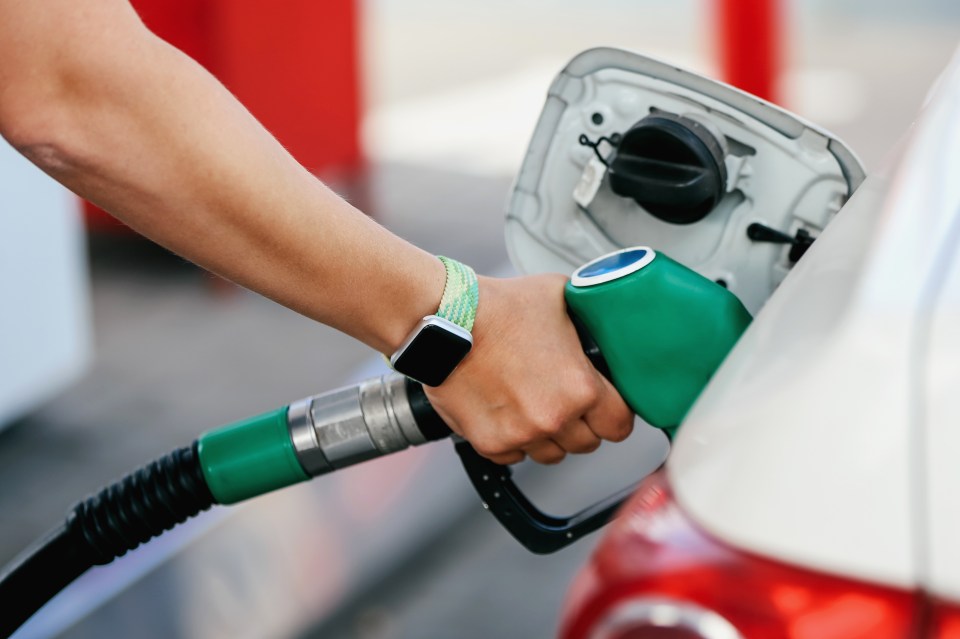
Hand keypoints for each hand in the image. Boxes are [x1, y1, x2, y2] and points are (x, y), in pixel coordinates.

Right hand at [423, 274, 633, 464]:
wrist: (445, 320)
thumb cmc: (498, 306)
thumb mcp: (560, 296)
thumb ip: (587, 317)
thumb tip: (601, 315)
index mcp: (581, 388)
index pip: (619, 425)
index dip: (614, 414)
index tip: (605, 407)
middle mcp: (554, 417)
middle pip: (587, 443)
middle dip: (581, 424)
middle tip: (563, 399)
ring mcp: (521, 435)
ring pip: (552, 454)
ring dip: (548, 436)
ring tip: (533, 405)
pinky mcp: (490, 443)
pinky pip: (515, 457)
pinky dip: (513, 440)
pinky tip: (507, 411)